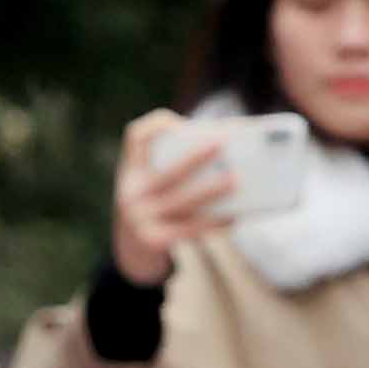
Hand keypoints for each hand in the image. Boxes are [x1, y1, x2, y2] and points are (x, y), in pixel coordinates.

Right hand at [107, 108, 238, 286]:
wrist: (133, 245)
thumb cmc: (158, 202)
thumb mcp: (156, 181)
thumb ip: (179, 163)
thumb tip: (230, 153)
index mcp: (132, 169)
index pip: (137, 137)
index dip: (158, 127)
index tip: (179, 122)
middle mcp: (130, 192)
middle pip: (167, 171)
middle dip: (195, 157)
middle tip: (223, 144)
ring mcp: (139, 219)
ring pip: (181, 201)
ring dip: (211, 190)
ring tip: (237, 180)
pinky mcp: (154, 240)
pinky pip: (188, 229)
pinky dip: (213, 221)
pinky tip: (234, 216)